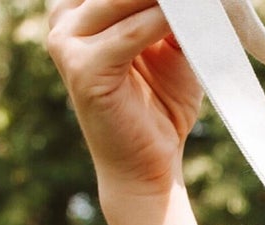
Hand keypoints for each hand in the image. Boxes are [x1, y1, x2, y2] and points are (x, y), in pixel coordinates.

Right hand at [47, 0, 206, 224]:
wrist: (148, 167)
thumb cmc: (160, 108)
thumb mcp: (168, 46)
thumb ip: (168, 10)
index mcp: (77, 9)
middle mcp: (64, 19)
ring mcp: (67, 43)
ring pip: (120, 0)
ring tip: (201, 0)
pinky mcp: (83, 68)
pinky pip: (130, 34)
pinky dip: (161, 21)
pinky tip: (190, 16)